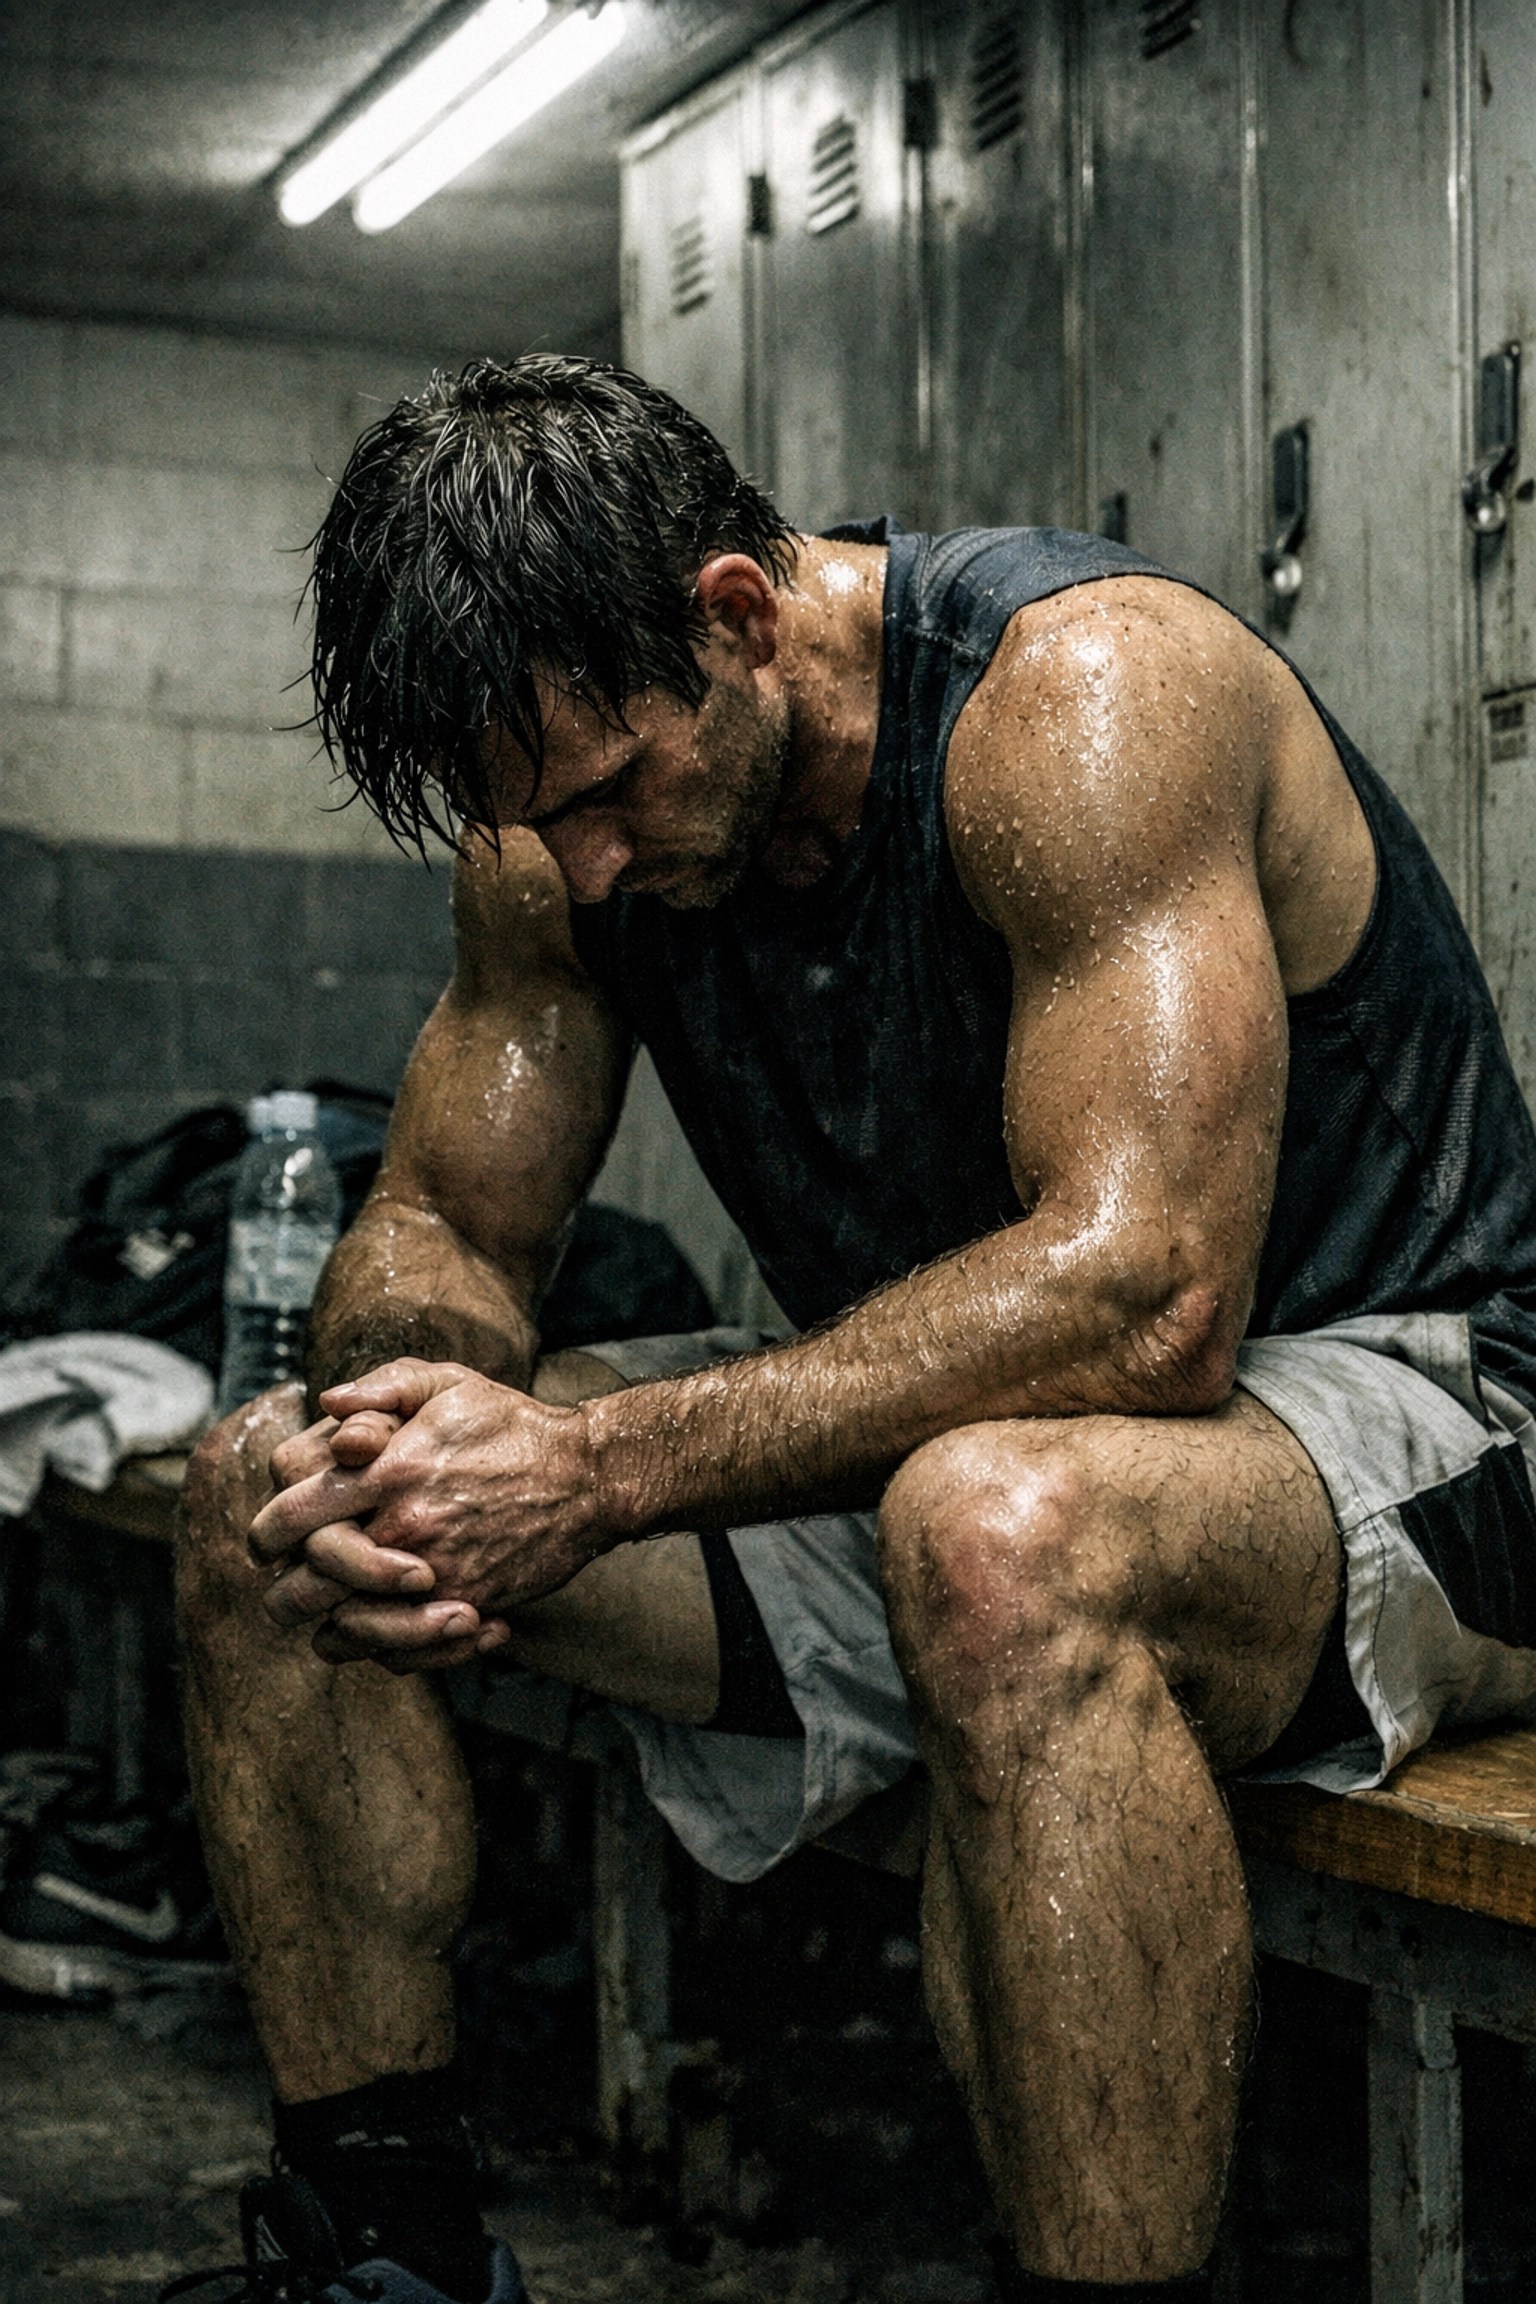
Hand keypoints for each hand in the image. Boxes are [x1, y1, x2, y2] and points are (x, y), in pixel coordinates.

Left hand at [248, 1358, 605, 1657]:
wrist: (586, 1478)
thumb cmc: (510, 1426)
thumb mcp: (446, 1382)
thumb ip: (381, 1387)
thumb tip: (324, 1405)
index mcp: (386, 1470)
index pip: (289, 1514)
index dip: (267, 1530)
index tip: (271, 1535)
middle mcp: (402, 1527)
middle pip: (302, 1587)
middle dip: (287, 1588)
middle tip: (294, 1582)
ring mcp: (434, 1574)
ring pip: (343, 1631)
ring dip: (333, 1624)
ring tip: (341, 1609)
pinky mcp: (465, 1607)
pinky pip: (399, 1654)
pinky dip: (387, 1648)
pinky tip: (394, 1624)